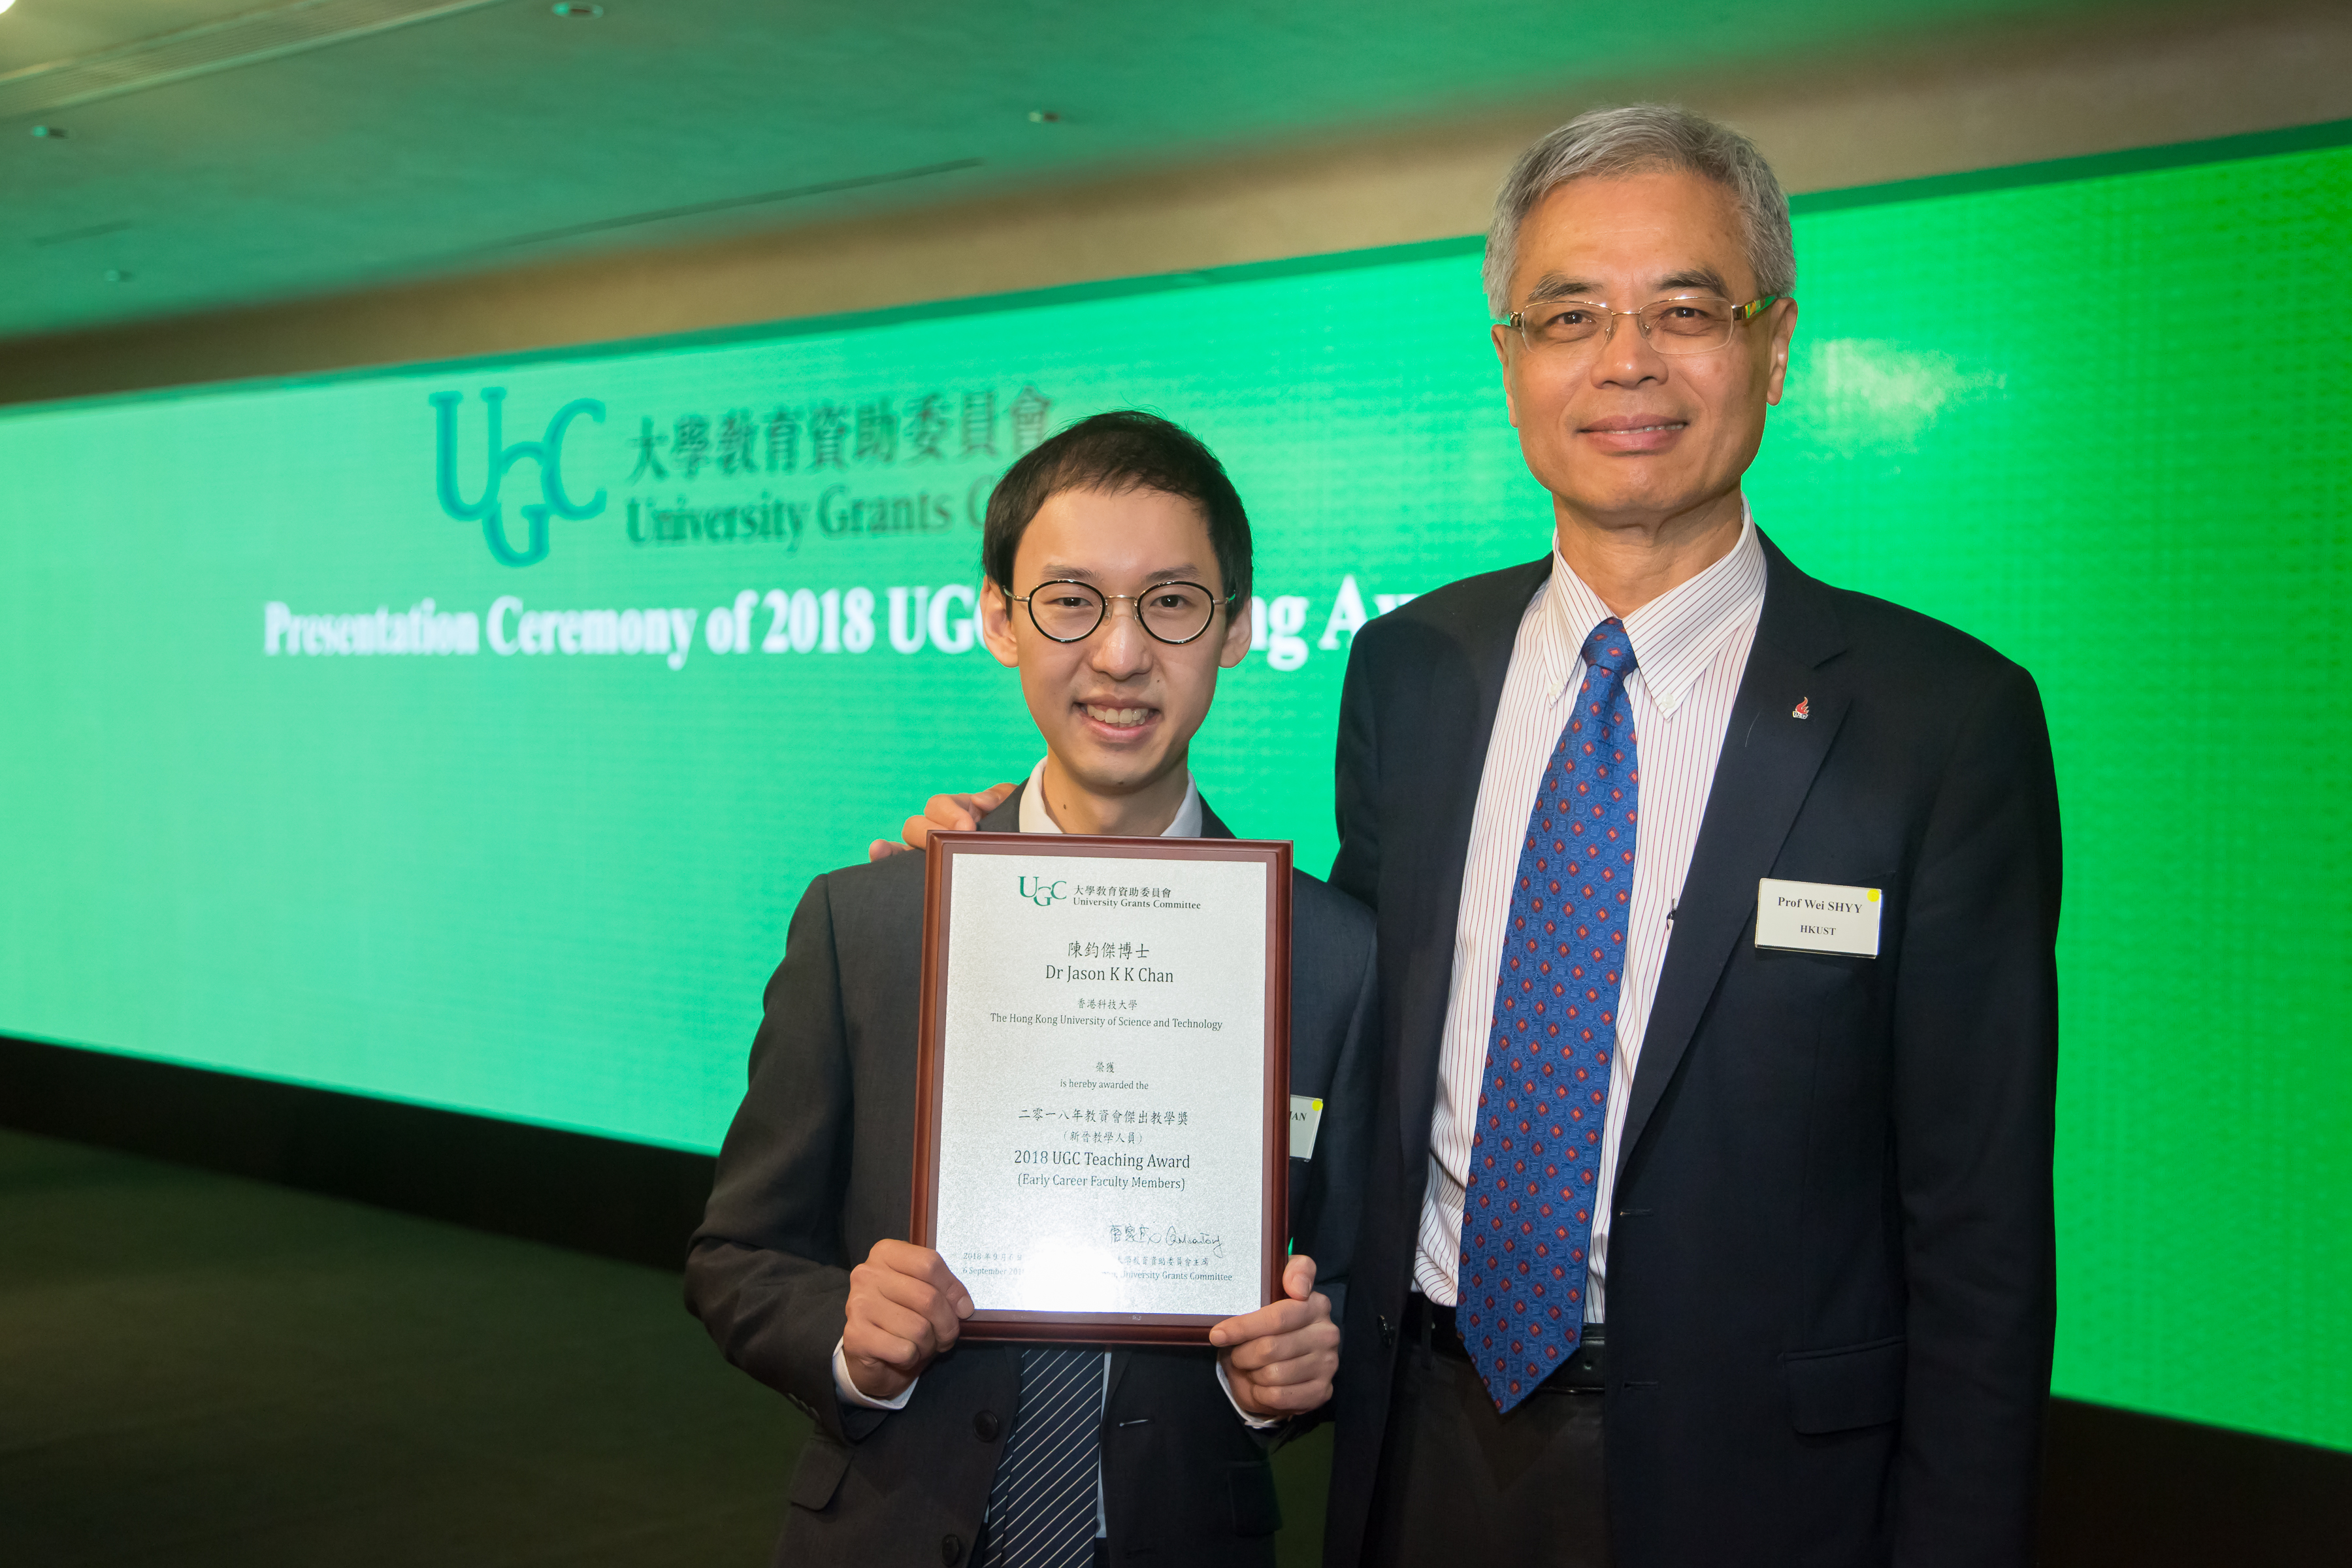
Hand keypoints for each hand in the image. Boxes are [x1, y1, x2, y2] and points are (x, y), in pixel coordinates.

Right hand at [841, 1239, 974, 1401]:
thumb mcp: (923, 1293)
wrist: (869, 1354)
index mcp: (885, 1253)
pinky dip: (912, 1358)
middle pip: (927, 1297)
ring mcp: (857, 1304)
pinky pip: (904, 1350)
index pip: (930, 1264)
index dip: (953, 1290)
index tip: (964, 1309)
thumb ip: (942, 1290)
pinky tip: (902, 1354)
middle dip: (946, 1325)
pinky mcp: (856, 1335)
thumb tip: (964, 1307)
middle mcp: (867, 1274)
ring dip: (928, 1344)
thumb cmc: (901, 1318)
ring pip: (919, 1328)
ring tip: (920, 1344)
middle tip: (946, 1335)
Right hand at [866, 783, 1019, 860]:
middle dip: (930, 832)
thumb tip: (979, 801)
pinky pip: (897, 865)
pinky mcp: (923, 872)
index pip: (940, 804)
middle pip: (917, 824)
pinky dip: (884, 859)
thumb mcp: (1012, 808)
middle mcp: (937, 828)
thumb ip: (999, 796)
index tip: (967, 827)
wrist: (1021, 867)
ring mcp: (927, 851)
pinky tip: (877, 855)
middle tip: (950, 845)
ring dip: (894, 847)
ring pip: (904, 845)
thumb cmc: (1015, 828)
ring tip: (884, 850)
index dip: (950, 813)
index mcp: (957, 810)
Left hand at [1210, 1254, 1338, 1418]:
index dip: (1243, 1328)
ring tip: (1248, 1368)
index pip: (1276, 1318)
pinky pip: (1279, 1397)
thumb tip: (1298, 1288)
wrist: (1287, 1355)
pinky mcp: (1322, 1390)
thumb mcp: (1278, 1286)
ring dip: (1251, 1374)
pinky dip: (1260, 1394)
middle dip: (1242, 1354)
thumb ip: (1293, 1272)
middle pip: (1269, 1349)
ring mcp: (1328, 1364)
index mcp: (1317, 1304)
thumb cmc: (1275, 1318)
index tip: (1218, 1334)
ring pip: (1272, 1375)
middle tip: (1234, 1354)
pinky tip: (1259, 1385)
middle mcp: (1327, 1334)